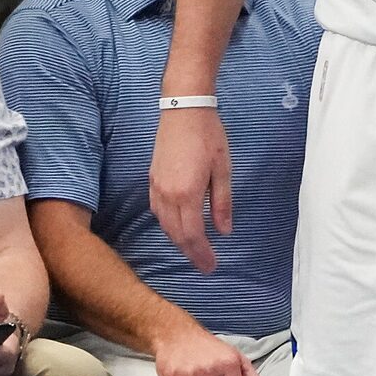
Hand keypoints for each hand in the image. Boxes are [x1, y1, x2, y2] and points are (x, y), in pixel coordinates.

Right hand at [147, 106, 232, 273]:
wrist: (183, 109)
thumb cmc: (208, 136)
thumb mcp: (223, 170)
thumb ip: (222, 203)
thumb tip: (223, 231)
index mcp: (188, 193)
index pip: (193, 234)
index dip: (202, 253)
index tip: (211, 266)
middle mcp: (168, 194)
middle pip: (176, 234)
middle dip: (190, 253)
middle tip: (204, 265)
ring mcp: (157, 187)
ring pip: (164, 224)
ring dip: (177, 241)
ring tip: (192, 250)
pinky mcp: (152, 179)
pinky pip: (157, 211)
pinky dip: (167, 225)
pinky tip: (176, 227)